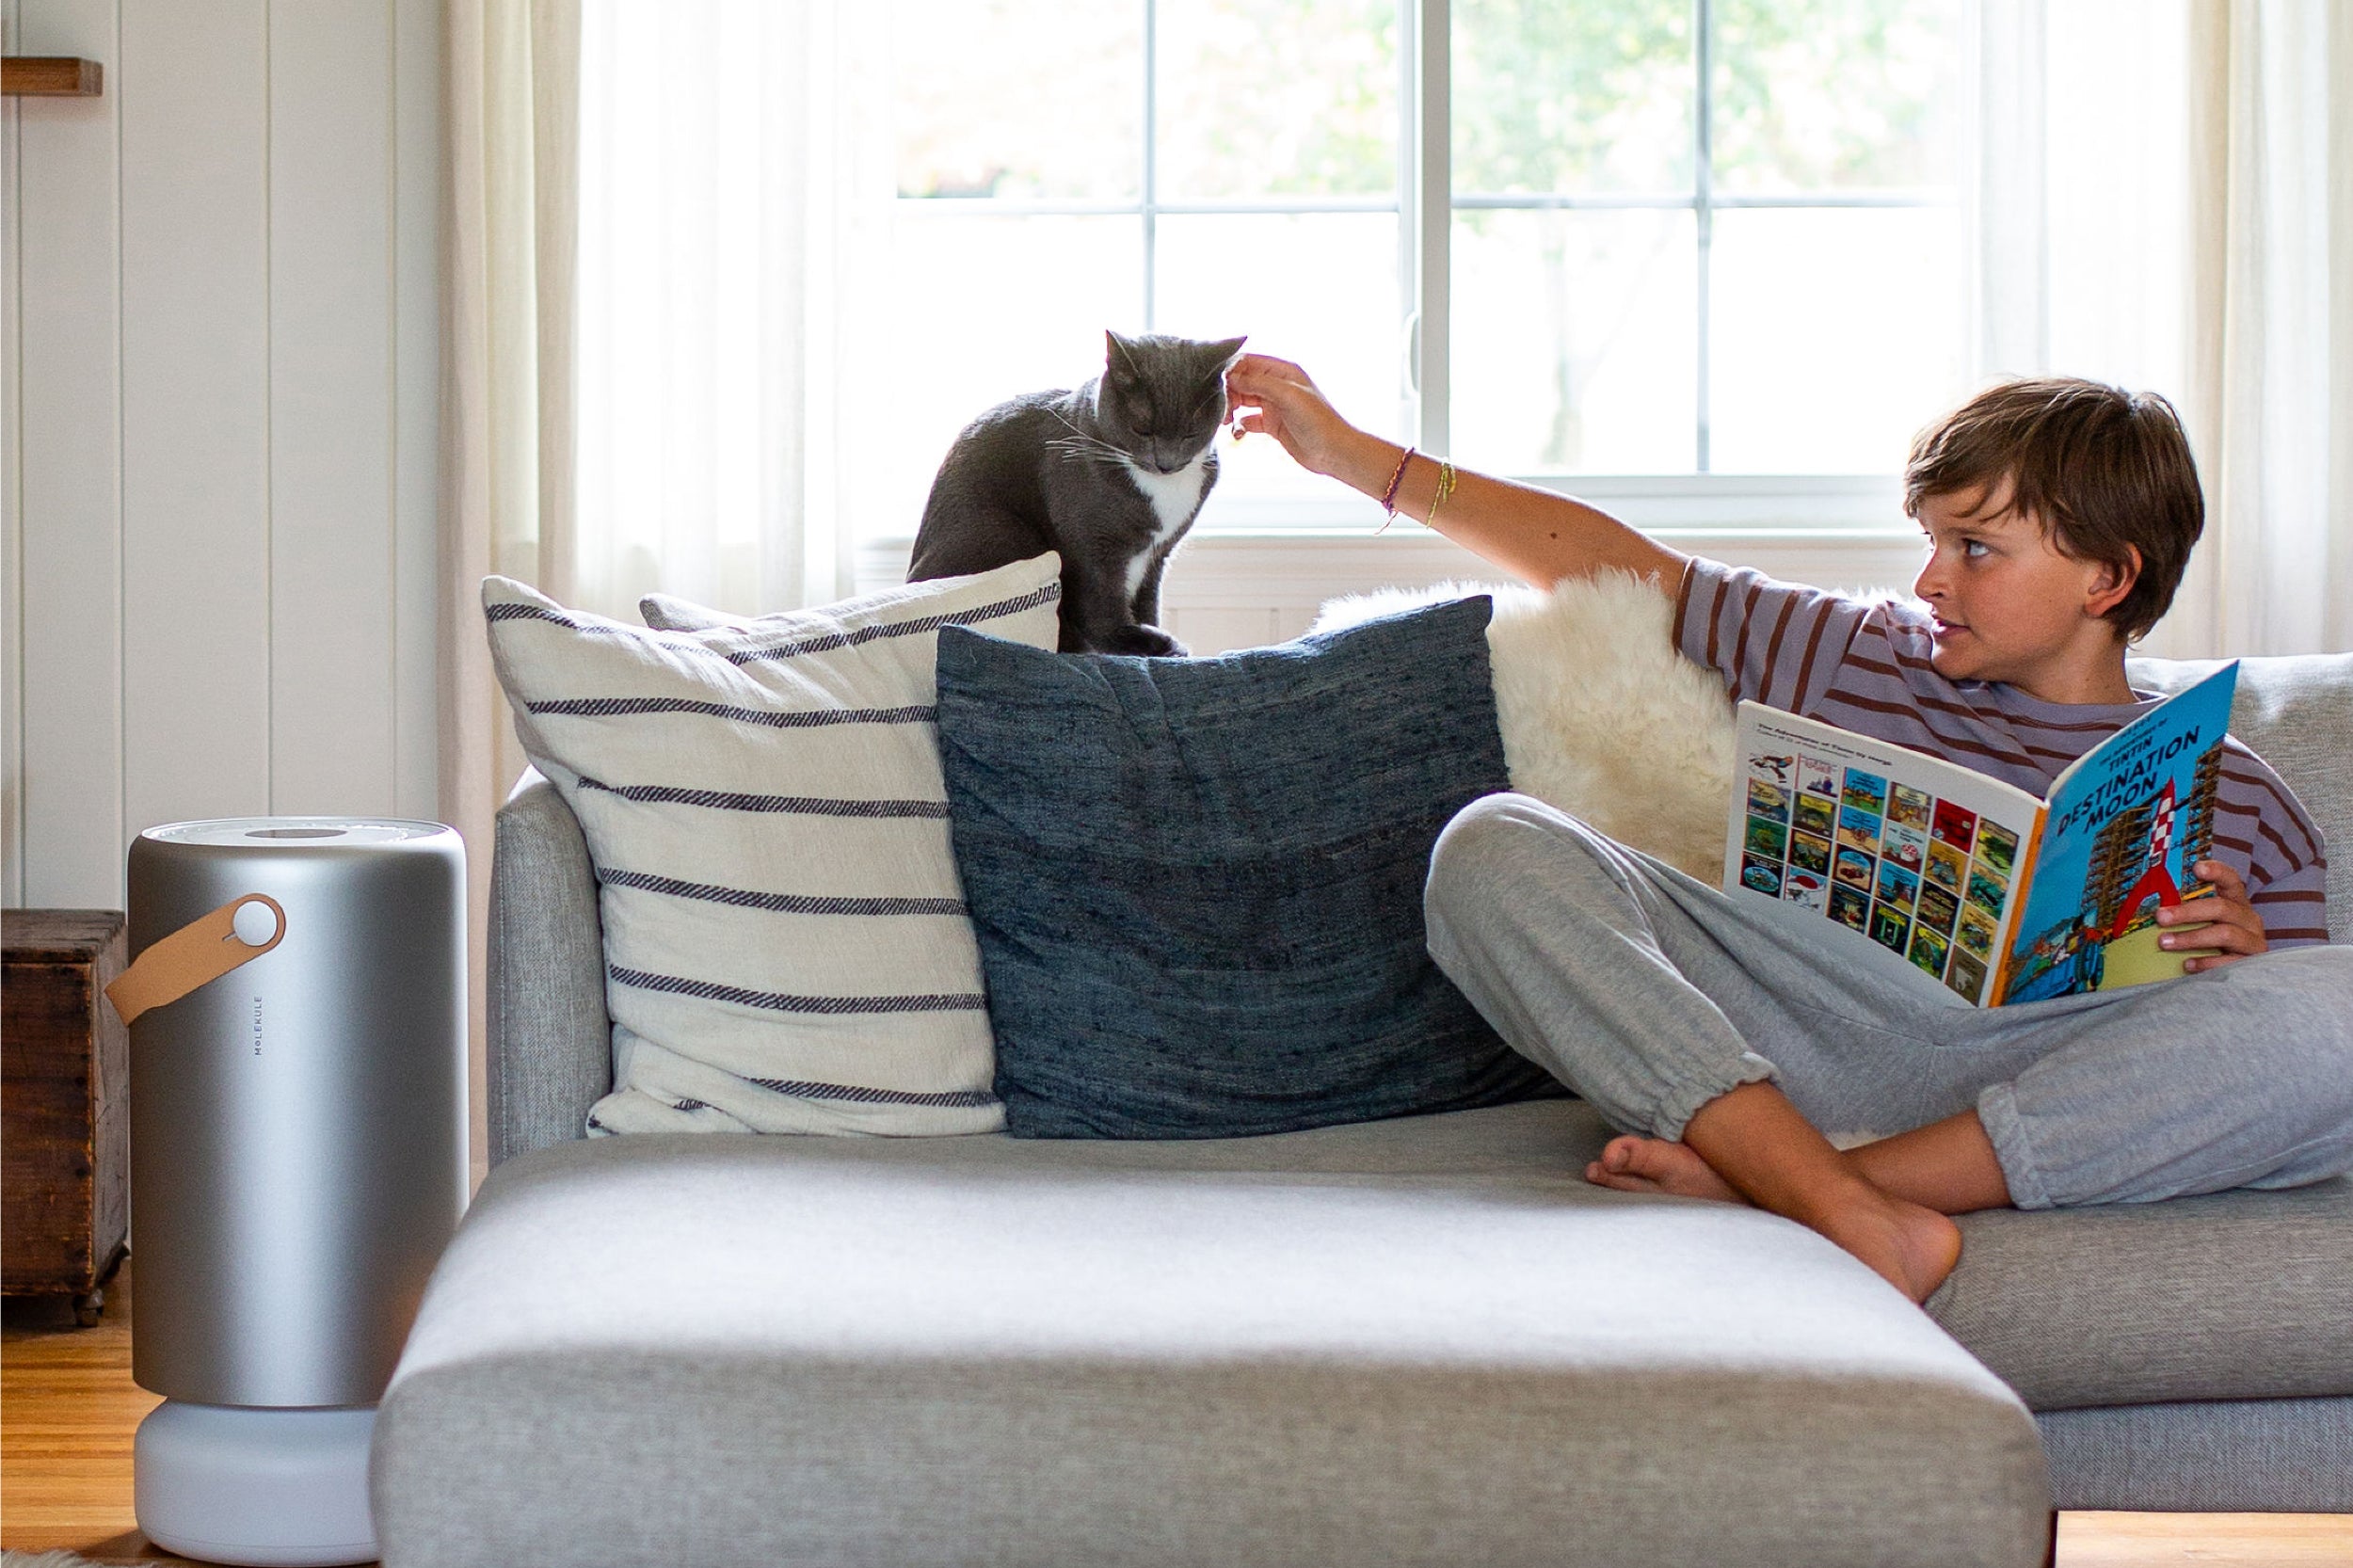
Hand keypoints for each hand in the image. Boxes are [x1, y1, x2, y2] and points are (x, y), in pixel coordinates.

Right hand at [1223, 354, 1370, 480]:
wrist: (1333, 452)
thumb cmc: (1318, 421)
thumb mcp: (1287, 395)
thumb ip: (1258, 383)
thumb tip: (1231, 378)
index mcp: (1283, 372)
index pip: (1249, 362)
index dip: (1231, 371)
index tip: (1218, 384)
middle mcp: (1277, 386)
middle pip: (1242, 382)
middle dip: (1228, 392)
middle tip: (1221, 407)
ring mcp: (1274, 405)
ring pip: (1243, 400)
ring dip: (1231, 409)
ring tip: (1225, 420)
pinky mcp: (1272, 425)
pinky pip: (1248, 420)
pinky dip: (1239, 426)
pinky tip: (1237, 433)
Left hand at [2159, 860, 2268, 972]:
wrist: (2243, 974)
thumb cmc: (2210, 943)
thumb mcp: (2202, 923)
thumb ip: (2184, 911)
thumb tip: (2152, 906)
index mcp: (2236, 903)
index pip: (2231, 880)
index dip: (2217, 871)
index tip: (2197, 867)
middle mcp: (2248, 919)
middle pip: (2222, 908)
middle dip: (2188, 912)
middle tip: (2160, 917)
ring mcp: (2253, 941)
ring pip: (2225, 934)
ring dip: (2191, 938)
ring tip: (2164, 942)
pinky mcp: (2252, 964)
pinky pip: (2230, 962)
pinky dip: (2207, 963)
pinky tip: (2187, 965)